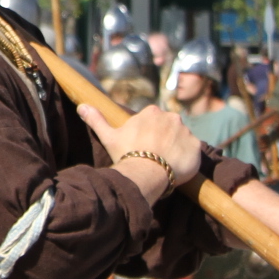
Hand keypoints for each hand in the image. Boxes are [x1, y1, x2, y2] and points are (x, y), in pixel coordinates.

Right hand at [76, 102, 200, 197]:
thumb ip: (97, 120)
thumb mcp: (109, 136)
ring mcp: (186, 131)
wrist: (146, 172)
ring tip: (165, 163)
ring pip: (182, 138)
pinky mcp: (197, 146)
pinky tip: (177, 167)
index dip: (149, 134)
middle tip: (155, 155)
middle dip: (164, 138)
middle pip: (169, 127)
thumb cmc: (126, 153)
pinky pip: (194, 150)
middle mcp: (171, 117)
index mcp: (152, 112)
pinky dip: (188, 157)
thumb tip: (82, 106)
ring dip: (176, 147)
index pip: (153, 120)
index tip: (143, 146)